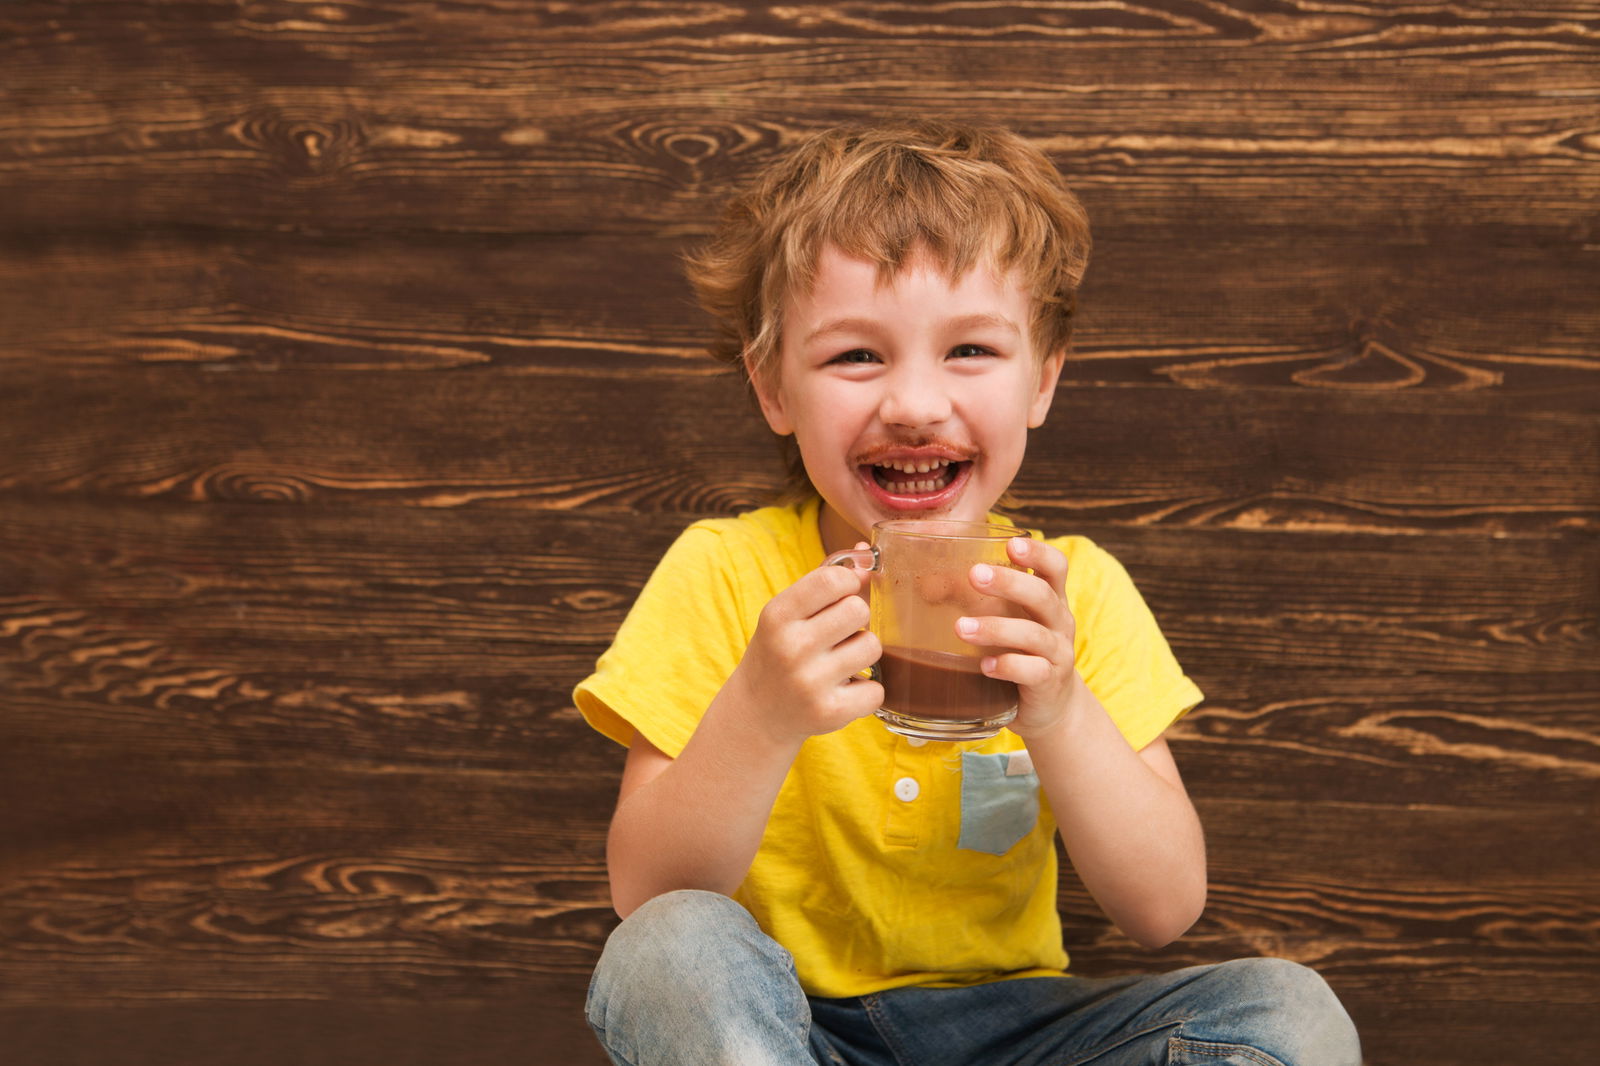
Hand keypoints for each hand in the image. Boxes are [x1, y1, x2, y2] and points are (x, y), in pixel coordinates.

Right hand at [728, 546, 882, 745]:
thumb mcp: (787, 614)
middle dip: (856, 620)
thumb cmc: (779, 651)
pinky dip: (867, 691)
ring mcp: (810, 683)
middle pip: (859, 610)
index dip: (849, 584)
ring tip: (841, 663)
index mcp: (777, 615)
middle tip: (839, 635)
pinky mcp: (829, 713)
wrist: (756, 713)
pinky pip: (877, 689)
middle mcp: (791, 647)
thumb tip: (864, 552)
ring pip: (872, 647)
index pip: (833, 580)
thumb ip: (824, 581)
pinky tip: (845, 690)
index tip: (842, 596)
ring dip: (863, 653)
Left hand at [956, 536, 1079, 738]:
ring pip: (1034, 635)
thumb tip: (925, 584)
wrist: (1048, 705)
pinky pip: (1033, 672)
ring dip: (997, 629)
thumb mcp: (1008, 621)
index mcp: (1050, 599)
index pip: (1056, 567)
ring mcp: (1058, 653)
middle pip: (1042, 595)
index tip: (1012, 544)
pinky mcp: (1049, 683)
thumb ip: (977, 600)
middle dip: (1009, 583)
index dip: (1038, 552)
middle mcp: (1059, 622)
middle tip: (975, 575)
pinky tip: (984, 666)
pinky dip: (1008, 666)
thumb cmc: (1020, 652)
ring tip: (962, 628)